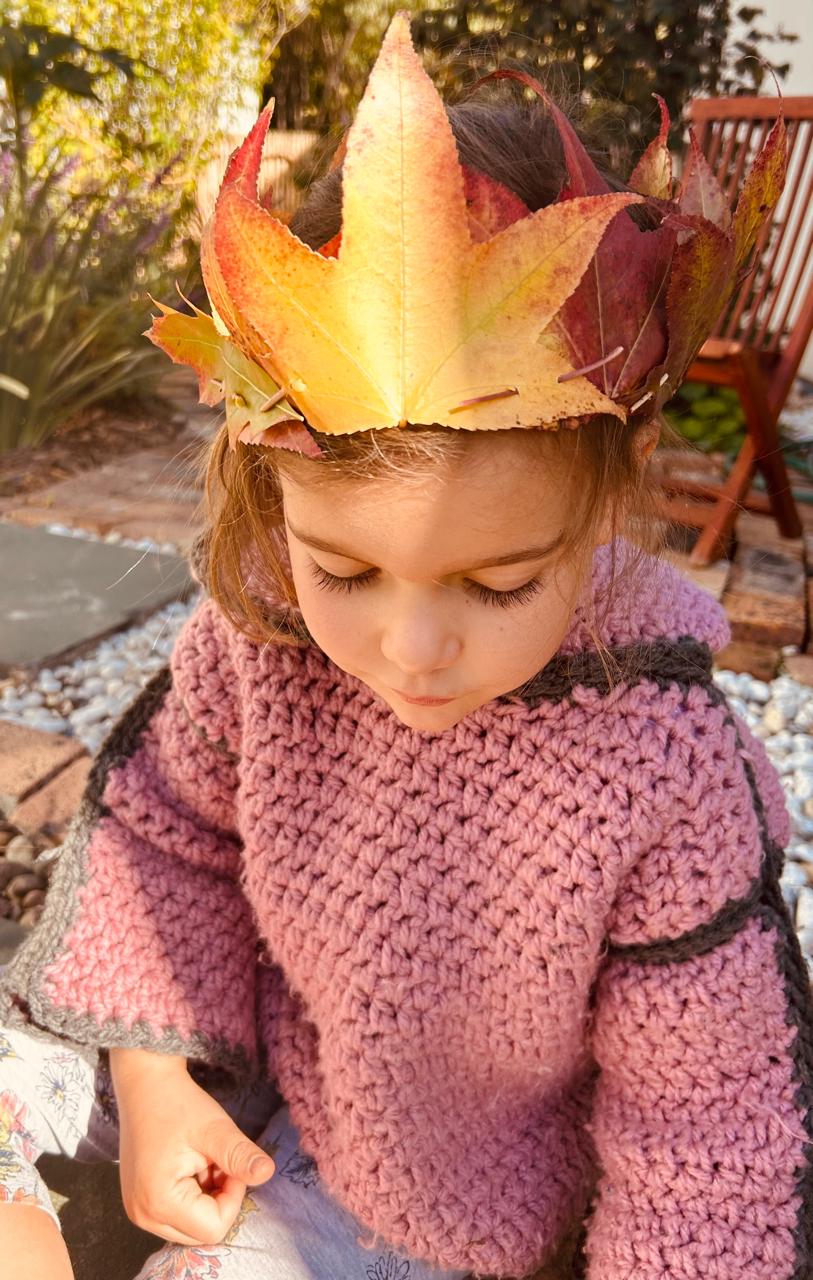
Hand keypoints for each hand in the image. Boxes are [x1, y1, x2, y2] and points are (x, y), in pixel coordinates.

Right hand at [110, 1048, 275, 1245]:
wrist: (146, 1084)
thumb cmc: (179, 1103)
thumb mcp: (215, 1129)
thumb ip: (240, 1156)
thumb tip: (268, 1173)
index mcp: (158, 1202)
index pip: (214, 1228)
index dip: (232, 1196)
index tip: (227, 1161)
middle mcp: (143, 1215)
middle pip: (201, 1233)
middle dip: (219, 1199)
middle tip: (214, 1161)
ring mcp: (138, 1211)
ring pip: (191, 1226)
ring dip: (206, 1198)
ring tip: (200, 1161)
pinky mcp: (140, 1203)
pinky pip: (177, 1216)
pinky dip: (192, 1196)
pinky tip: (190, 1166)